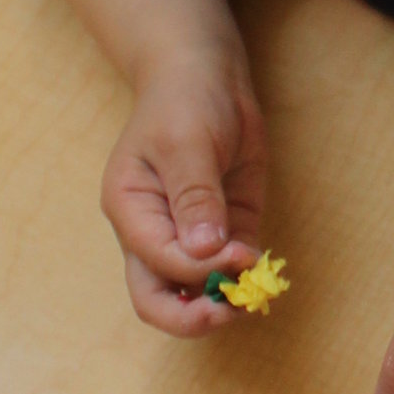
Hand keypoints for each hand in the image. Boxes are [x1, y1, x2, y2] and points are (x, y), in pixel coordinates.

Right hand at [101, 50, 268, 336]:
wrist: (205, 77)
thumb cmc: (185, 102)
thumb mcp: (188, 142)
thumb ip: (196, 197)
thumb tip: (204, 250)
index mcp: (130, 210)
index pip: (155, 260)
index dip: (196, 269)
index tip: (237, 256)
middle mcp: (151, 233)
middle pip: (156, 299)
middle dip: (192, 316)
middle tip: (232, 310)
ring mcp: (186, 237)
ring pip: (191, 295)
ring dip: (222, 303)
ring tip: (253, 296)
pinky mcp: (223, 232)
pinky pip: (228, 271)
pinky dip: (245, 282)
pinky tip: (262, 276)